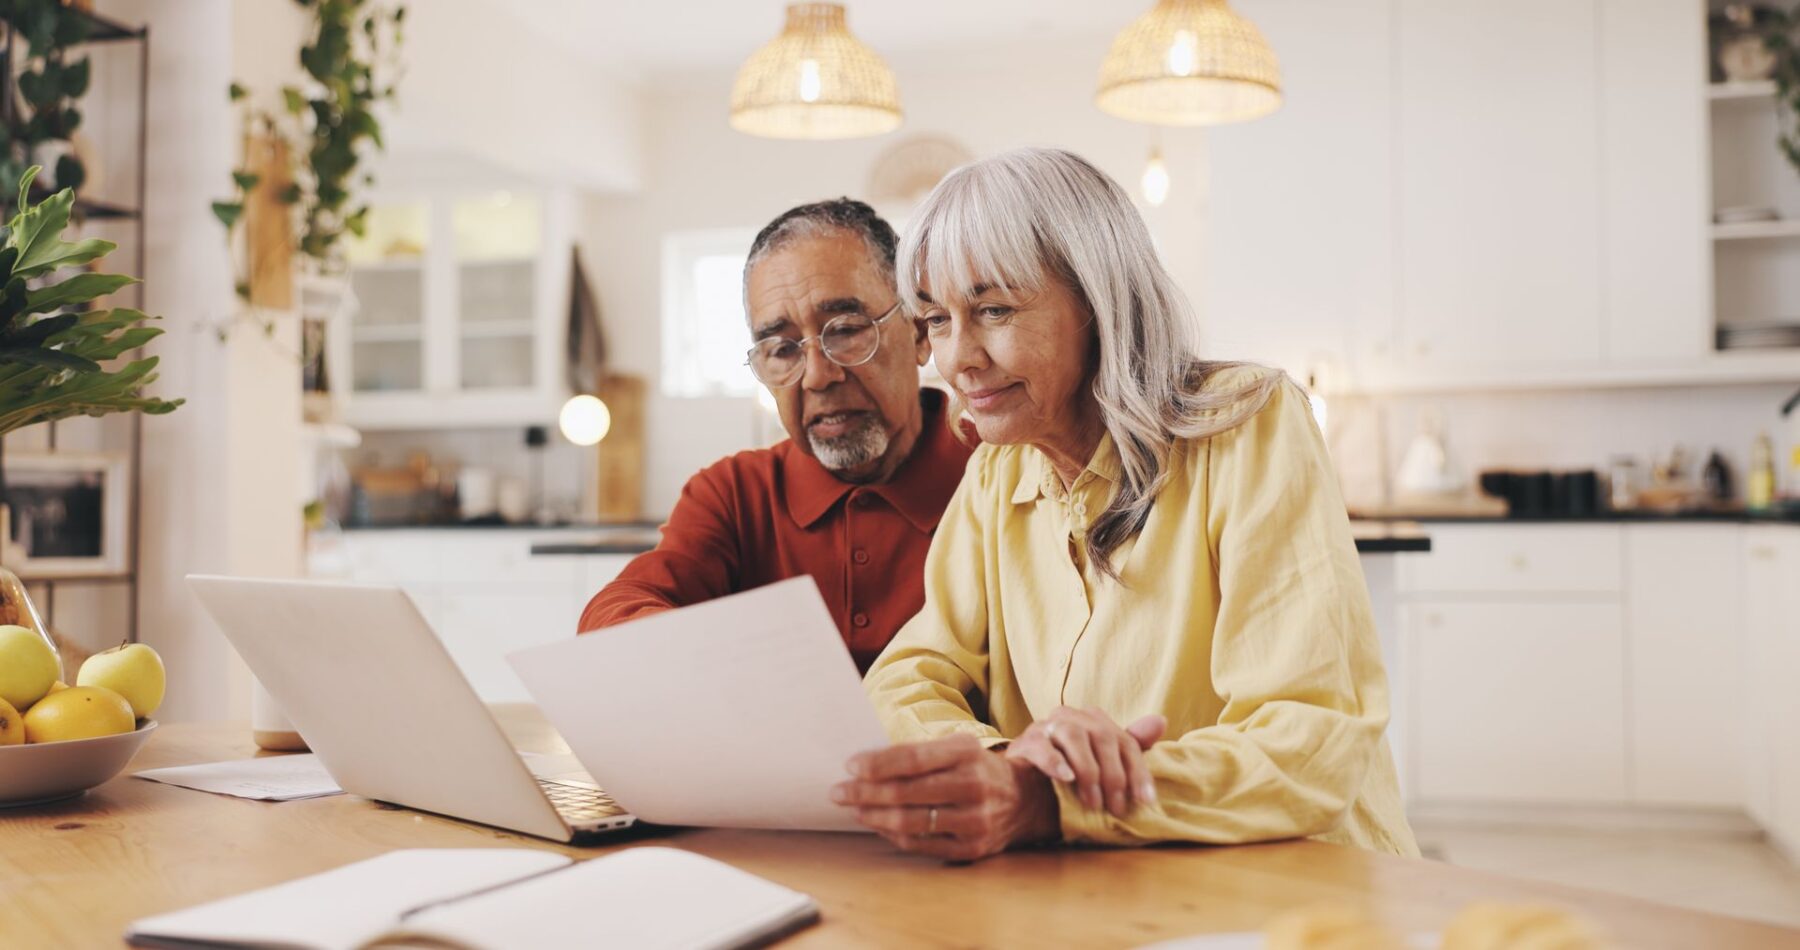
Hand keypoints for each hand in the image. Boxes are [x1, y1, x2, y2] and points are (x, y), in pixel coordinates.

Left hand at [833, 734, 1059, 861]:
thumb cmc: (977, 769)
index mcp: (967, 754)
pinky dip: (893, 835)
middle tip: (839, 791)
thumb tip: (866, 764)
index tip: (850, 766)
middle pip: (907, 792)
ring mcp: (974, 820)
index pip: (913, 758)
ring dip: (874, 816)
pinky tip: (878, 825)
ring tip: (854, 809)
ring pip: (910, 822)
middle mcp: (973, 786)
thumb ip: (919, 753)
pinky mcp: (972, 848)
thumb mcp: (957, 748)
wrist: (1025, 800)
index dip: (878, 764)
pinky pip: (921, 844)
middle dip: (865, 792)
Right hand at [1004, 707, 1165, 817]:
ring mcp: (1044, 727)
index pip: (1124, 740)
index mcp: (1092, 722)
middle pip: (1101, 735)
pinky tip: (1066, 779)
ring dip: (1088, 769)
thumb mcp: (1101, 769)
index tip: (1145, 801)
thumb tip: (1160, 721)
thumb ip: (1127, 749)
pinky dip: (1055, 761)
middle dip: (1114, 774)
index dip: (1138, 770)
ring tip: (1092, 802)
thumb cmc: (1065, 782)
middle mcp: (1070, 718)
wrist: (1020, 796)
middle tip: (1116, 807)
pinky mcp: (1023, 743)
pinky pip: (1041, 745)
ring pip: (1072, 734)